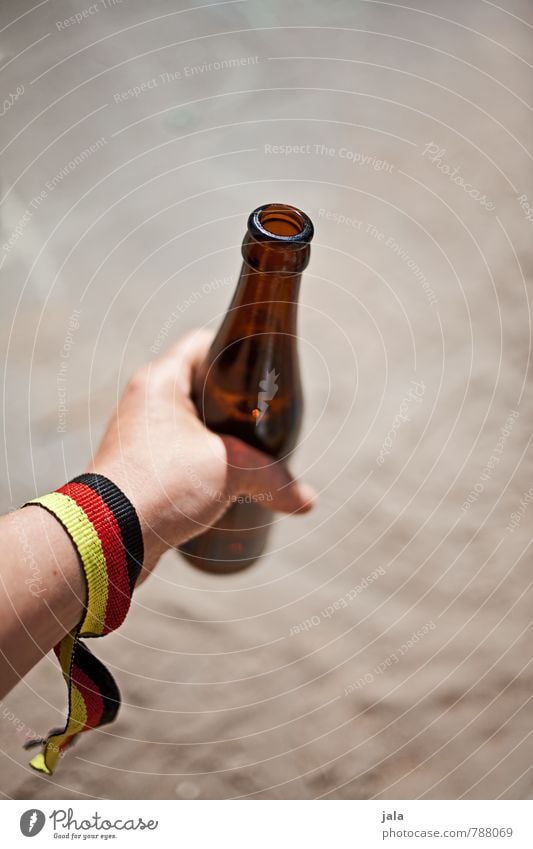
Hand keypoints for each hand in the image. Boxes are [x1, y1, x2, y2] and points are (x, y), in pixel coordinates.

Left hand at [87, 329, 315, 580]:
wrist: (108, 537)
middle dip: (234, 405)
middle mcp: (144, 403)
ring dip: (218, 439)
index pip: (204, 344)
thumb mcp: (230, 472)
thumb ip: (274, 479)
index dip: (238, 351)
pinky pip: (176, 457)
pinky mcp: (137, 471)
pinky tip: (223, 484)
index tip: (264, 371)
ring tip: (250, 455)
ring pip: (189, 426)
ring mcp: (138, 438)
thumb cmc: (163, 486)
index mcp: (161, 382)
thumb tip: (307, 501)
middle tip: (265, 420)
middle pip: (200, 387)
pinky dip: (200, 465)